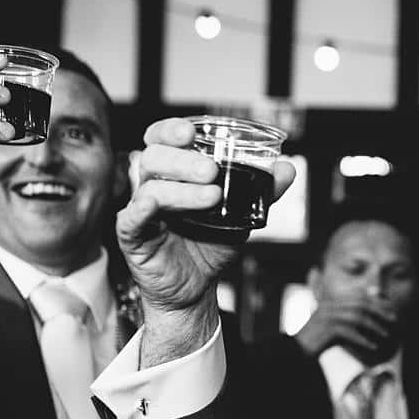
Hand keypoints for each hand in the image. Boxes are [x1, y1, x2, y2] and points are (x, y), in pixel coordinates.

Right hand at [117, 118, 294, 362]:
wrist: (197, 288)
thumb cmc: (210, 245)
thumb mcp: (241, 215)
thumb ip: (262, 192)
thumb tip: (287, 168)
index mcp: (173, 173)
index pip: (161, 139)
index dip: (171, 129)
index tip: (192, 131)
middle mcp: (153, 185)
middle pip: (155, 156)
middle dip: (184, 159)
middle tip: (212, 170)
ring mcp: (140, 210)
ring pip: (150, 186)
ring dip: (182, 188)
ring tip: (214, 195)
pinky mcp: (131, 236)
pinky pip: (131, 217)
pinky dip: (143, 208)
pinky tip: (158, 207)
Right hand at [294, 296, 400, 359]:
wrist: (296, 351)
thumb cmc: (317, 341)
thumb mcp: (334, 326)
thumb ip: (349, 318)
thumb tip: (369, 315)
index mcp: (331, 301)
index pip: (359, 296)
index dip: (376, 301)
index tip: (390, 309)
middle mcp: (329, 306)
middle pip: (360, 304)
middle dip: (379, 311)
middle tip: (393, 319)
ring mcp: (327, 316)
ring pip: (357, 317)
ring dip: (374, 326)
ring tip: (385, 334)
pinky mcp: (326, 330)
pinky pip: (349, 332)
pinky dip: (362, 339)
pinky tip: (372, 346)